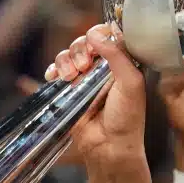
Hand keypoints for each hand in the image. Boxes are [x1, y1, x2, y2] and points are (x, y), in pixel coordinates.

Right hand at [47, 23, 148, 174]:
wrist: (108, 147)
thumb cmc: (126, 118)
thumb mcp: (131, 83)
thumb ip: (118, 56)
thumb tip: (96, 35)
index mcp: (121, 62)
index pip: (107, 35)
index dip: (98, 35)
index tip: (95, 46)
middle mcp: (102, 68)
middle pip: (83, 42)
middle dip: (79, 50)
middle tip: (84, 66)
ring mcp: (84, 79)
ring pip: (67, 55)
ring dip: (65, 61)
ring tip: (71, 77)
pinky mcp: (68, 91)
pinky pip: (55, 72)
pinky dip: (52, 70)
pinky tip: (55, 77)